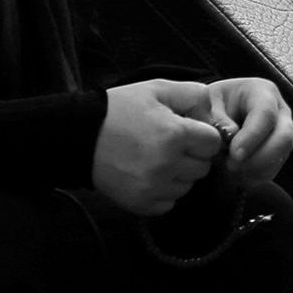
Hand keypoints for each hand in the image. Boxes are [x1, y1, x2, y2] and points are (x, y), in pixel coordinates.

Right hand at [93, 79, 224, 215]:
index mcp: (174, 134)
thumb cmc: (119, 110)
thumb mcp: (156, 89)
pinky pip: (169, 203)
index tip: (187, 131)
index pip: (213, 143)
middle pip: (202, 167)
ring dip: (178, 175)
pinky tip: (147, 175)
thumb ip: (192, 94)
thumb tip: (212, 114)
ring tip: (155, 159)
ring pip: (187, 186)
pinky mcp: (140, 204)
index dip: (202, 135)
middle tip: (169, 144)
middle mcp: (167, 164)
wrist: (79, 136)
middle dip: (192, 155)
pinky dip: (162, 192)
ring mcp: (153, 187)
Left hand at [204, 76, 292, 187]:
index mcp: (262, 92)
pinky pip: (272, 170)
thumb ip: (216, 117)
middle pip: (284, 138)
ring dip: (253, 169)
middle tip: (232, 166)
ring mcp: (282, 133)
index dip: (252, 137)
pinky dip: (253, 177)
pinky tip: (235, 174)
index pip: (266, 114)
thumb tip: (232, 134)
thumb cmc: (211, 105)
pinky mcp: (278, 153)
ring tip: (228, 168)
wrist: (215, 114)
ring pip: (279, 157)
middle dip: (259, 158)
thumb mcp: (207, 104)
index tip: (234, 154)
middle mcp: (280, 112)